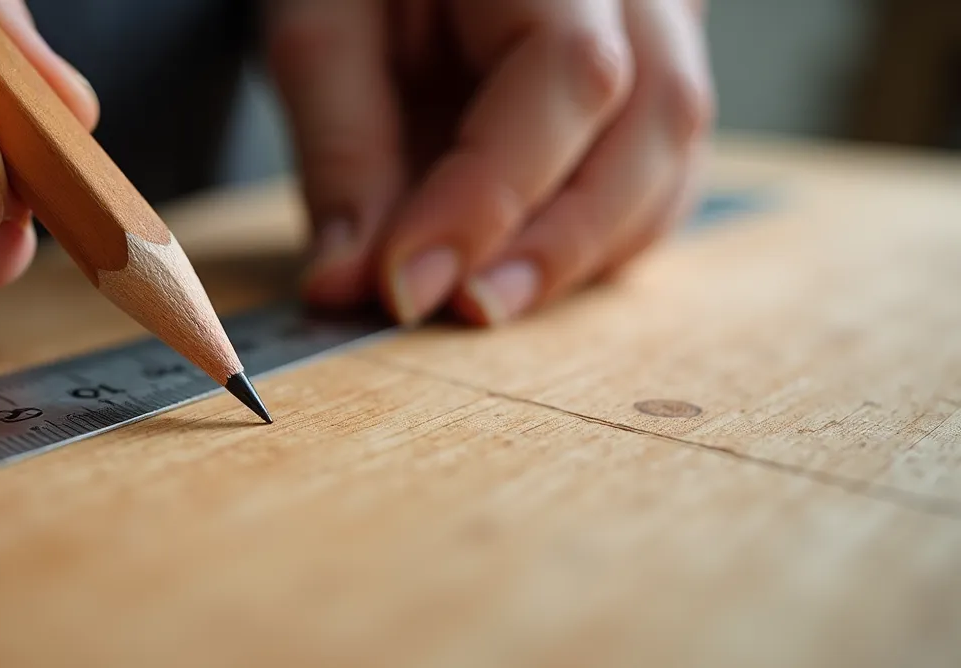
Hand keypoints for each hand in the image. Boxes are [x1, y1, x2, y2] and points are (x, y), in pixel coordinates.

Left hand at [267, 0, 713, 324]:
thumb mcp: (324, 30)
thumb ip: (343, 151)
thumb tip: (349, 283)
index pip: (567, 73)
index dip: (490, 195)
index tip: (408, 282)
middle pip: (654, 120)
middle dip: (555, 243)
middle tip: (461, 310)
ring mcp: (663, 29)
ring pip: (670, 159)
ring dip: (577, 254)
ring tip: (479, 302)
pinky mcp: (653, 83)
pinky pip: (658, 177)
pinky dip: (593, 242)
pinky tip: (520, 271)